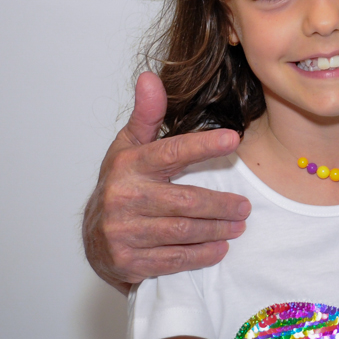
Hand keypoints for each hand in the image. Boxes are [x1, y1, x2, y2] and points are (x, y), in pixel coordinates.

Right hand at [83, 72, 246, 293]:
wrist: (94, 237)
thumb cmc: (121, 184)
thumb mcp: (129, 147)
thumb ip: (147, 115)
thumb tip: (150, 77)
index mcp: (129, 165)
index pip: (171, 152)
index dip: (203, 146)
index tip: (234, 139)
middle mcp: (123, 197)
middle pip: (185, 201)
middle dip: (221, 205)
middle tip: (245, 206)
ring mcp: (123, 232)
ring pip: (182, 231)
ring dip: (216, 230)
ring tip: (238, 226)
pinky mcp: (127, 261)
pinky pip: (172, 260)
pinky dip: (200, 256)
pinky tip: (218, 249)